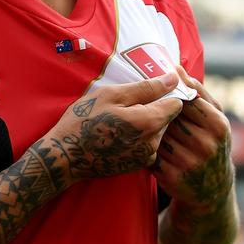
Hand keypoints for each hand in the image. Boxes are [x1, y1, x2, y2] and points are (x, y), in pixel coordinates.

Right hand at [47, 73, 184, 181]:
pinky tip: (119, 133)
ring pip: (158, 131)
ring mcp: (146, 157)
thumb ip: (146, 88)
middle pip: (168, 118)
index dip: (167, 92)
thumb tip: (173, 78)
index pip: (177, 102)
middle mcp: (154, 143)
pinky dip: (139, 137)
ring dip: (147, 122)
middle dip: (155, 107)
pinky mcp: (138, 165)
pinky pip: (148, 144)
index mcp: (150, 122)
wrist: (66, 156)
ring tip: (121, 118)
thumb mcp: (112, 96)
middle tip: (128, 103)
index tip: (150, 89)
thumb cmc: (84, 120)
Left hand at [152, 67, 233, 210]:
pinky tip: (144, 142)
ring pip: (157, 134)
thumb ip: (198, 92)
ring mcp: (189, 164)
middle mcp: (206, 146)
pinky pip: (150, 153)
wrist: (212, 189)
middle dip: (157, 110)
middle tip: (147, 104)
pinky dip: (144, 145)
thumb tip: (176, 68)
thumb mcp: (216, 118)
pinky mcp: (172, 178)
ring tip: (144, 122)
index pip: (187, 100)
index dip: (170, 94)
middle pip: (169, 117)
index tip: (161, 90)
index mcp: (219, 127)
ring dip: (148, 127)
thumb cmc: (212, 142)